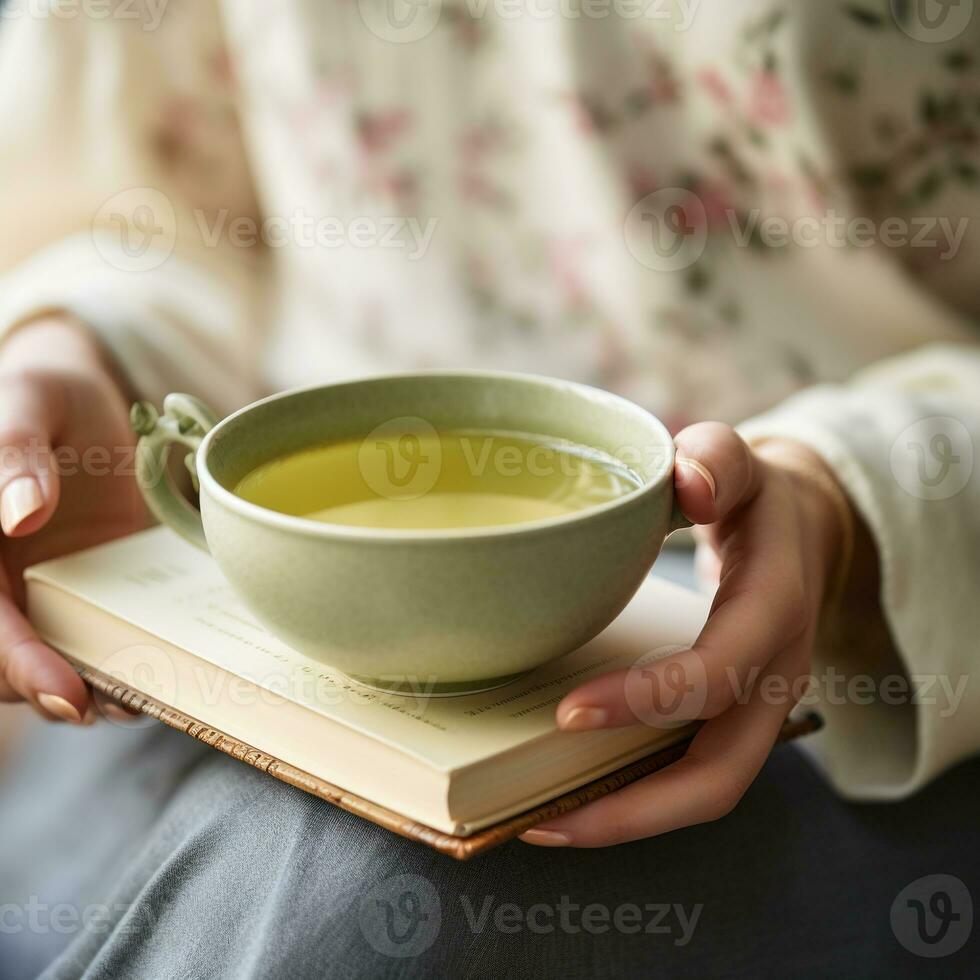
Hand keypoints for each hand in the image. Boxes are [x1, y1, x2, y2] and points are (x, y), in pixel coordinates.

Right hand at [0, 317, 147, 723]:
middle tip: (114, 709)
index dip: (15, 661)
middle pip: (8, 661)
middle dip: (53, 692)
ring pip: (56, 661)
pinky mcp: (96, 596)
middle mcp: (2, 583)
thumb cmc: (45, 396)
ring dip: (95, 691)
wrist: (89, 402)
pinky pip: (104, 639)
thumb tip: (21, 513)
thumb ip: (13, 451)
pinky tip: (165, 676)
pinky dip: (128, 663)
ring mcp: (46, 595)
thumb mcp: (28, 403)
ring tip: (148, 703)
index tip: (64, 691)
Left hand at [521, 422, 849, 847]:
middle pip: (721, 775)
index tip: (569, 714)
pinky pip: (690, 774)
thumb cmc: (755, 496)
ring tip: (539, 820)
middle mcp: (776, 676)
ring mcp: (759, 707)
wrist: (803, 531)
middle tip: (539, 808)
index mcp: (775, 609)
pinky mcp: (735, 718)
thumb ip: (717, 457)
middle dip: (633, 805)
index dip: (650, 701)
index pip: (719, 673)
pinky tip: (568, 789)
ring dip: (627, 819)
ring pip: (706, 793)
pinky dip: (635, 795)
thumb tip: (689, 482)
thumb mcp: (743, 460)